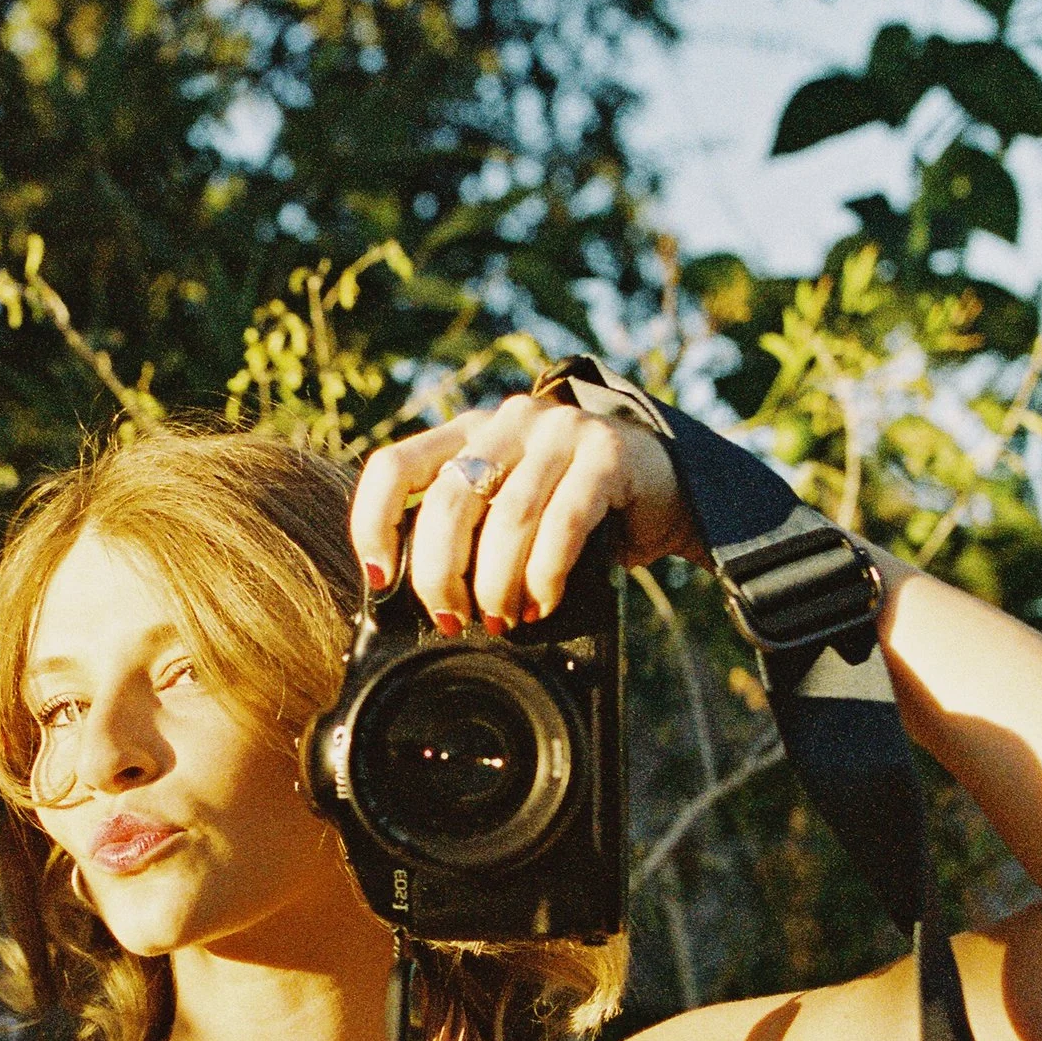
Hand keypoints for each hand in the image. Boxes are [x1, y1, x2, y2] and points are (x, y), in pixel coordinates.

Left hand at [350, 390, 698, 634]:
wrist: (667, 488)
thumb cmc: (573, 511)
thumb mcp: (510, 511)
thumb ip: (469, 532)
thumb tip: (422, 600)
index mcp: (469, 431)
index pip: (394, 465)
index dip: (373, 522)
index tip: (380, 577)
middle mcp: (508, 421)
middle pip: (448, 500)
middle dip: (441, 573)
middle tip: (451, 619)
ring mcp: (560, 431)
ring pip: (508, 516)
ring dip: (498, 582)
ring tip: (502, 619)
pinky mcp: (607, 454)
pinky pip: (564, 521)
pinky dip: (545, 573)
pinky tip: (543, 602)